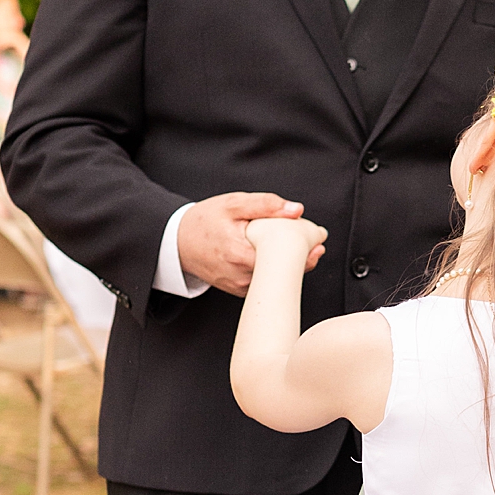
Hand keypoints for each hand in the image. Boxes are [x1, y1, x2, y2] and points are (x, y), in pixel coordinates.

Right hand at [178, 192, 318, 296]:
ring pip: (274, 280)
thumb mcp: (233, 204)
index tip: (318, 242)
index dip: (303, 251)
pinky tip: (280, 261)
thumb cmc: (204, 221)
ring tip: (301, 252)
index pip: (281, 256)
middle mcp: (240, 274)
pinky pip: (263, 284)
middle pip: (281, 272)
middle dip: (301, 259)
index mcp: (240, 252)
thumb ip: (265, 204)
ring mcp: (239, 285)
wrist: (176, 243)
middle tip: (317, 247)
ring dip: (288, 267)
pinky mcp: (238, 290)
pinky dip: (274, 273)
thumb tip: (296, 209)